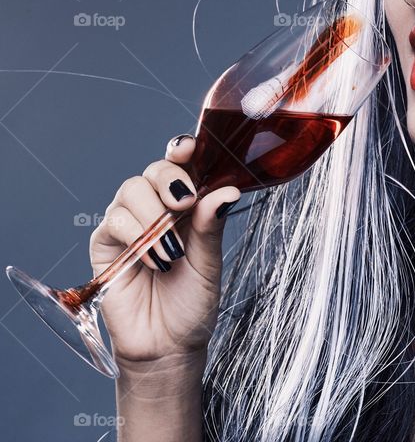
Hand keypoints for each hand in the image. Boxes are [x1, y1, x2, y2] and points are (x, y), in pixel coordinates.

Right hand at [89, 134, 240, 372]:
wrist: (167, 346)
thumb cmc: (192, 304)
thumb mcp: (210, 264)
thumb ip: (211, 226)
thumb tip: (226, 191)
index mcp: (188, 207)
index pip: (183, 166)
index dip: (183, 150)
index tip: (190, 148)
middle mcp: (157, 209)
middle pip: (155, 170)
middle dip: (169, 179)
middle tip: (184, 203)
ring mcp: (130, 224)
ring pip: (131, 189)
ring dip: (153, 214)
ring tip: (171, 249)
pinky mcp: (106, 245)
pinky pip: (114, 220)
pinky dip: (136, 235)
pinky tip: (154, 259)